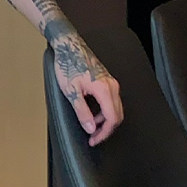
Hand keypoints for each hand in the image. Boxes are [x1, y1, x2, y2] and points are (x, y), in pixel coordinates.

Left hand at [52, 31, 122, 146]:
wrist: (69, 47)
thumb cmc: (68, 65)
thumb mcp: (72, 92)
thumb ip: (82, 112)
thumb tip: (90, 128)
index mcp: (105, 90)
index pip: (112, 118)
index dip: (103, 133)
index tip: (94, 140)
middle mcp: (112, 86)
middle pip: (118, 115)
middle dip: (106, 129)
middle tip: (93, 137)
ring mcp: (111, 82)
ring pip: (116, 108)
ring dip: (105, 121)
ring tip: (91, 127)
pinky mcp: (107, 81)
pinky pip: (111, 101)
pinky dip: (104, 111)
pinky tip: (92, 113)